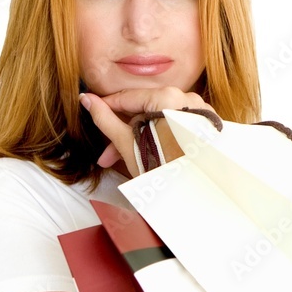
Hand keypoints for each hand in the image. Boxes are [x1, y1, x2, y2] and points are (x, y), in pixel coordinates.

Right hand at [79, 87, 213, 176]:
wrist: (195, 194)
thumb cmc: (162, 170)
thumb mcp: (128, 144)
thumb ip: (106, 120)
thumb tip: (86, 99)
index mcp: (168, 97)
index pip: (129, 97)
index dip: (106, 106)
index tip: (91, 110)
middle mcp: (187, 98)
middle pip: (144, 109)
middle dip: (123, 132)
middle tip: (107, 156)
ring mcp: (200, 111)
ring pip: (159, 118)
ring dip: (139, 136)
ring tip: (125, 162)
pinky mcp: (206, 126)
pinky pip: (175, 124)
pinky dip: (160, 135)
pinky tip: (148, 153)